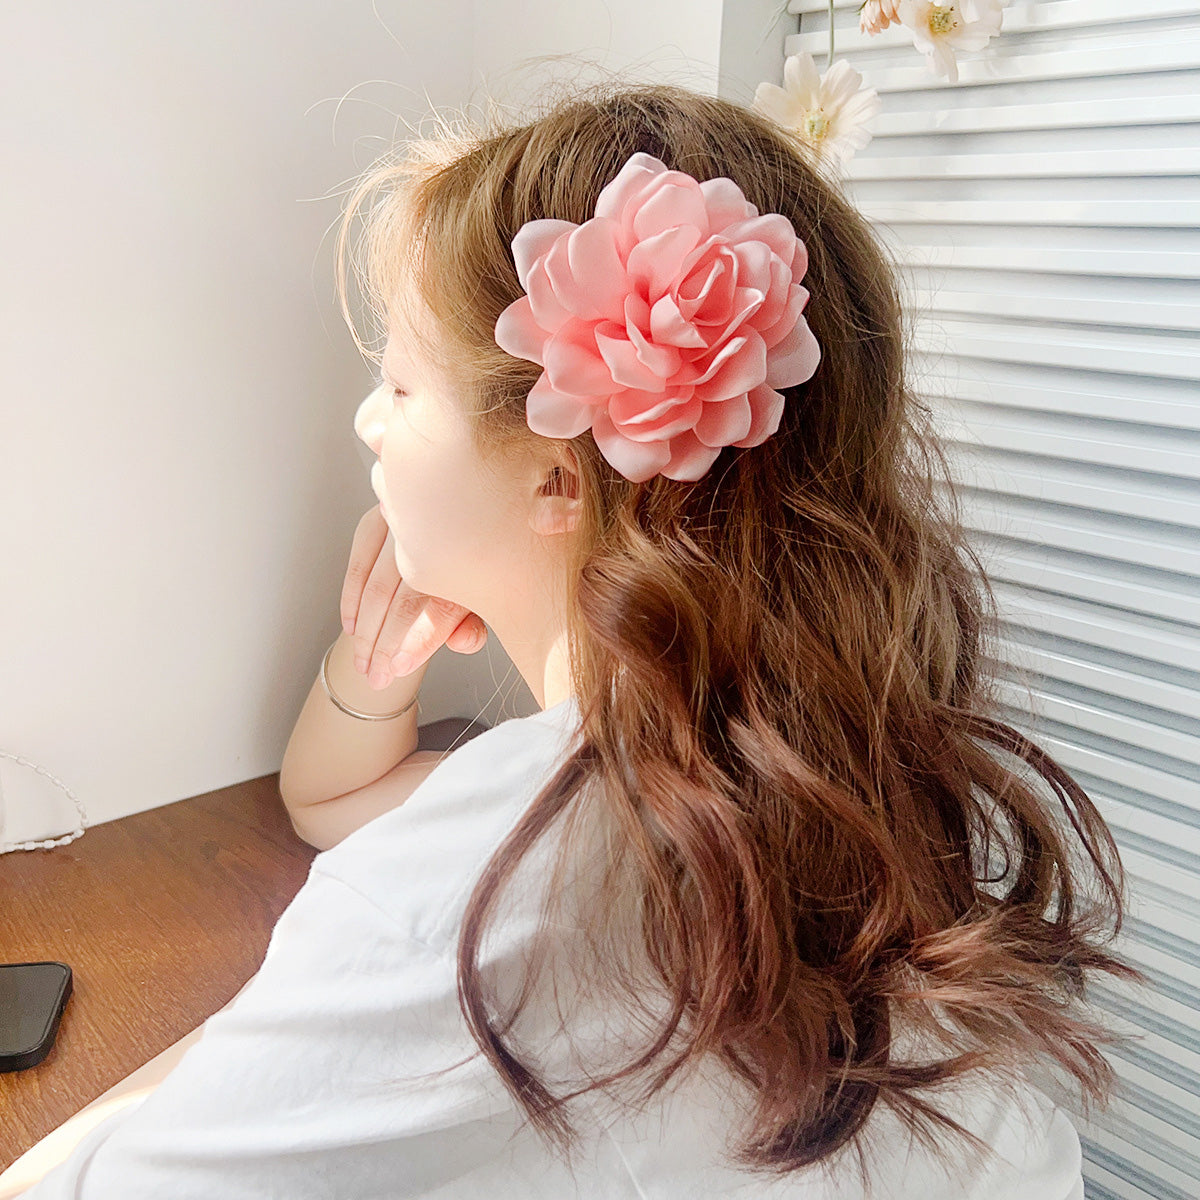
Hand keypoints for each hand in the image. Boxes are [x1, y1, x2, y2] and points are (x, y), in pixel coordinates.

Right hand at [340, 505, 487, 687]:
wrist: (481, 501)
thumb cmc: (483, 555)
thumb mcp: (490, 591)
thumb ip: (474, 622)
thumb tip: (460, 642)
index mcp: (475, 562)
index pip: (440, 609)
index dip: (418, 643)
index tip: (398, 668)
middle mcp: (441, 537)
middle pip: (404, 600)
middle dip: (385, 646)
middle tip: (377, 676)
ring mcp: (410, 522)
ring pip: (378, 583)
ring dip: (366, 629)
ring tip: (363, 662)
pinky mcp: (387, 511)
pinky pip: (361, 553)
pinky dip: (352, 593)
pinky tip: (352, 625)